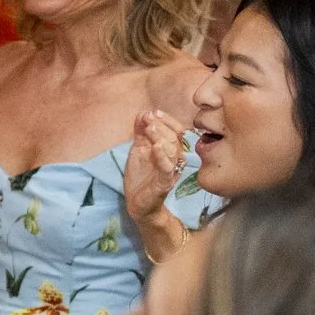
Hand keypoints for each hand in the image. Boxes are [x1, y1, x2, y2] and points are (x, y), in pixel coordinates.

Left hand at [123, 108, 185, 230]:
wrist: (138, 203)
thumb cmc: (141, 177)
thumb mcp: (138, 151)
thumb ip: (141, 133)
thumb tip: (142, 113)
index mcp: (171, 150)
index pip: (176, 130)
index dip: (166, 120)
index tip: (153, 112)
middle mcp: (175, 159)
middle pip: (175, 137)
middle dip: (161, 125)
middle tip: (148, 117)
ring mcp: (171, 171)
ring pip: (172, 150)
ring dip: (161, 136)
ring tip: (150, 127)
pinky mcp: (165, 182)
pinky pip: (167, 168)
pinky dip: (162, 156)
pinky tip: (155, 146)